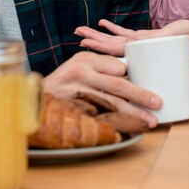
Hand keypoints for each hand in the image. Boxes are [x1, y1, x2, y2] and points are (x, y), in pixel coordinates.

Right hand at [42, 51, 161, 127]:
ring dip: (133, 112)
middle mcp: (81, 73)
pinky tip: (128, 129)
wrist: (31, 99)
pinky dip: (115, 124)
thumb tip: (130, 75)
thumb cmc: (63, 83)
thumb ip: (101, 69)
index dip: (131, 77)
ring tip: (150, 120)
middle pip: (117, 85)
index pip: (117, 67)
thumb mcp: (79, 67)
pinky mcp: (73, 110)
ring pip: (111, 103)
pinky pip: (99, 117)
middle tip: (157, 102)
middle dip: (140, 94)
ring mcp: (76, 93)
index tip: (145, 83)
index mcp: (85, 59)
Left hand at [74, 19, 188, 58]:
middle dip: (93, 38)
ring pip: (113, 39)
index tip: (84, 43)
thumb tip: (132, 42)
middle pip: (109, 44)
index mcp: (140, 51)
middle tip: (77, 33)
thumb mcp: (170, 37)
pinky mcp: (142, 37)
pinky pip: (124, 33)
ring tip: (82, 29)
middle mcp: (135, 48)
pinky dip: (112, 28)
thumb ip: (154, 39)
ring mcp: (137, 43)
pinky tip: (102, 22)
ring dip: (98, 34)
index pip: (114, 49)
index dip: (99, 46)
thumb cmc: (186, 41)